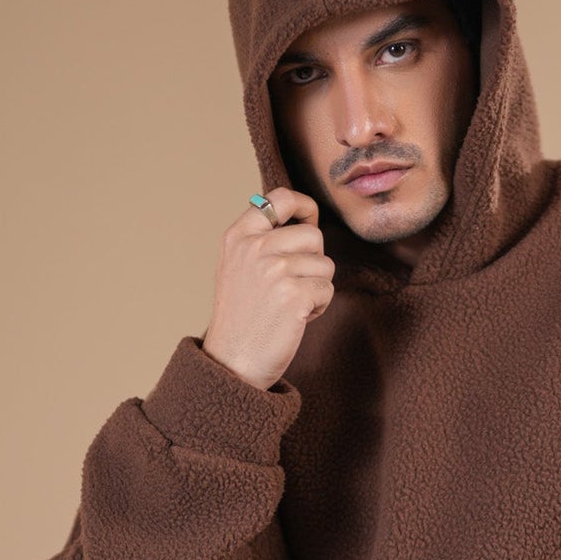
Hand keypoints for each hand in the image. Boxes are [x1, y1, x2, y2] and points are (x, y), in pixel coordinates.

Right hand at [202, 186, 335, 391]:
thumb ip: (261, 239)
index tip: (308, 222)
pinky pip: (328, 290)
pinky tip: (295, 318)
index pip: (281, 198)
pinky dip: (318, 307)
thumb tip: (302, 217)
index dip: (304, 207)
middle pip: (313, 235)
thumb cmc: (242, 316)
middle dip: (313, 261)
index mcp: (239, 236)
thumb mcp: (238, 266)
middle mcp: (255, 248)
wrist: (232, 361)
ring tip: (290, 304)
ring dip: (316, 287)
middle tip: (292, 285)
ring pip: (324, 264)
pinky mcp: (294, 295)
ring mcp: (274, 270)